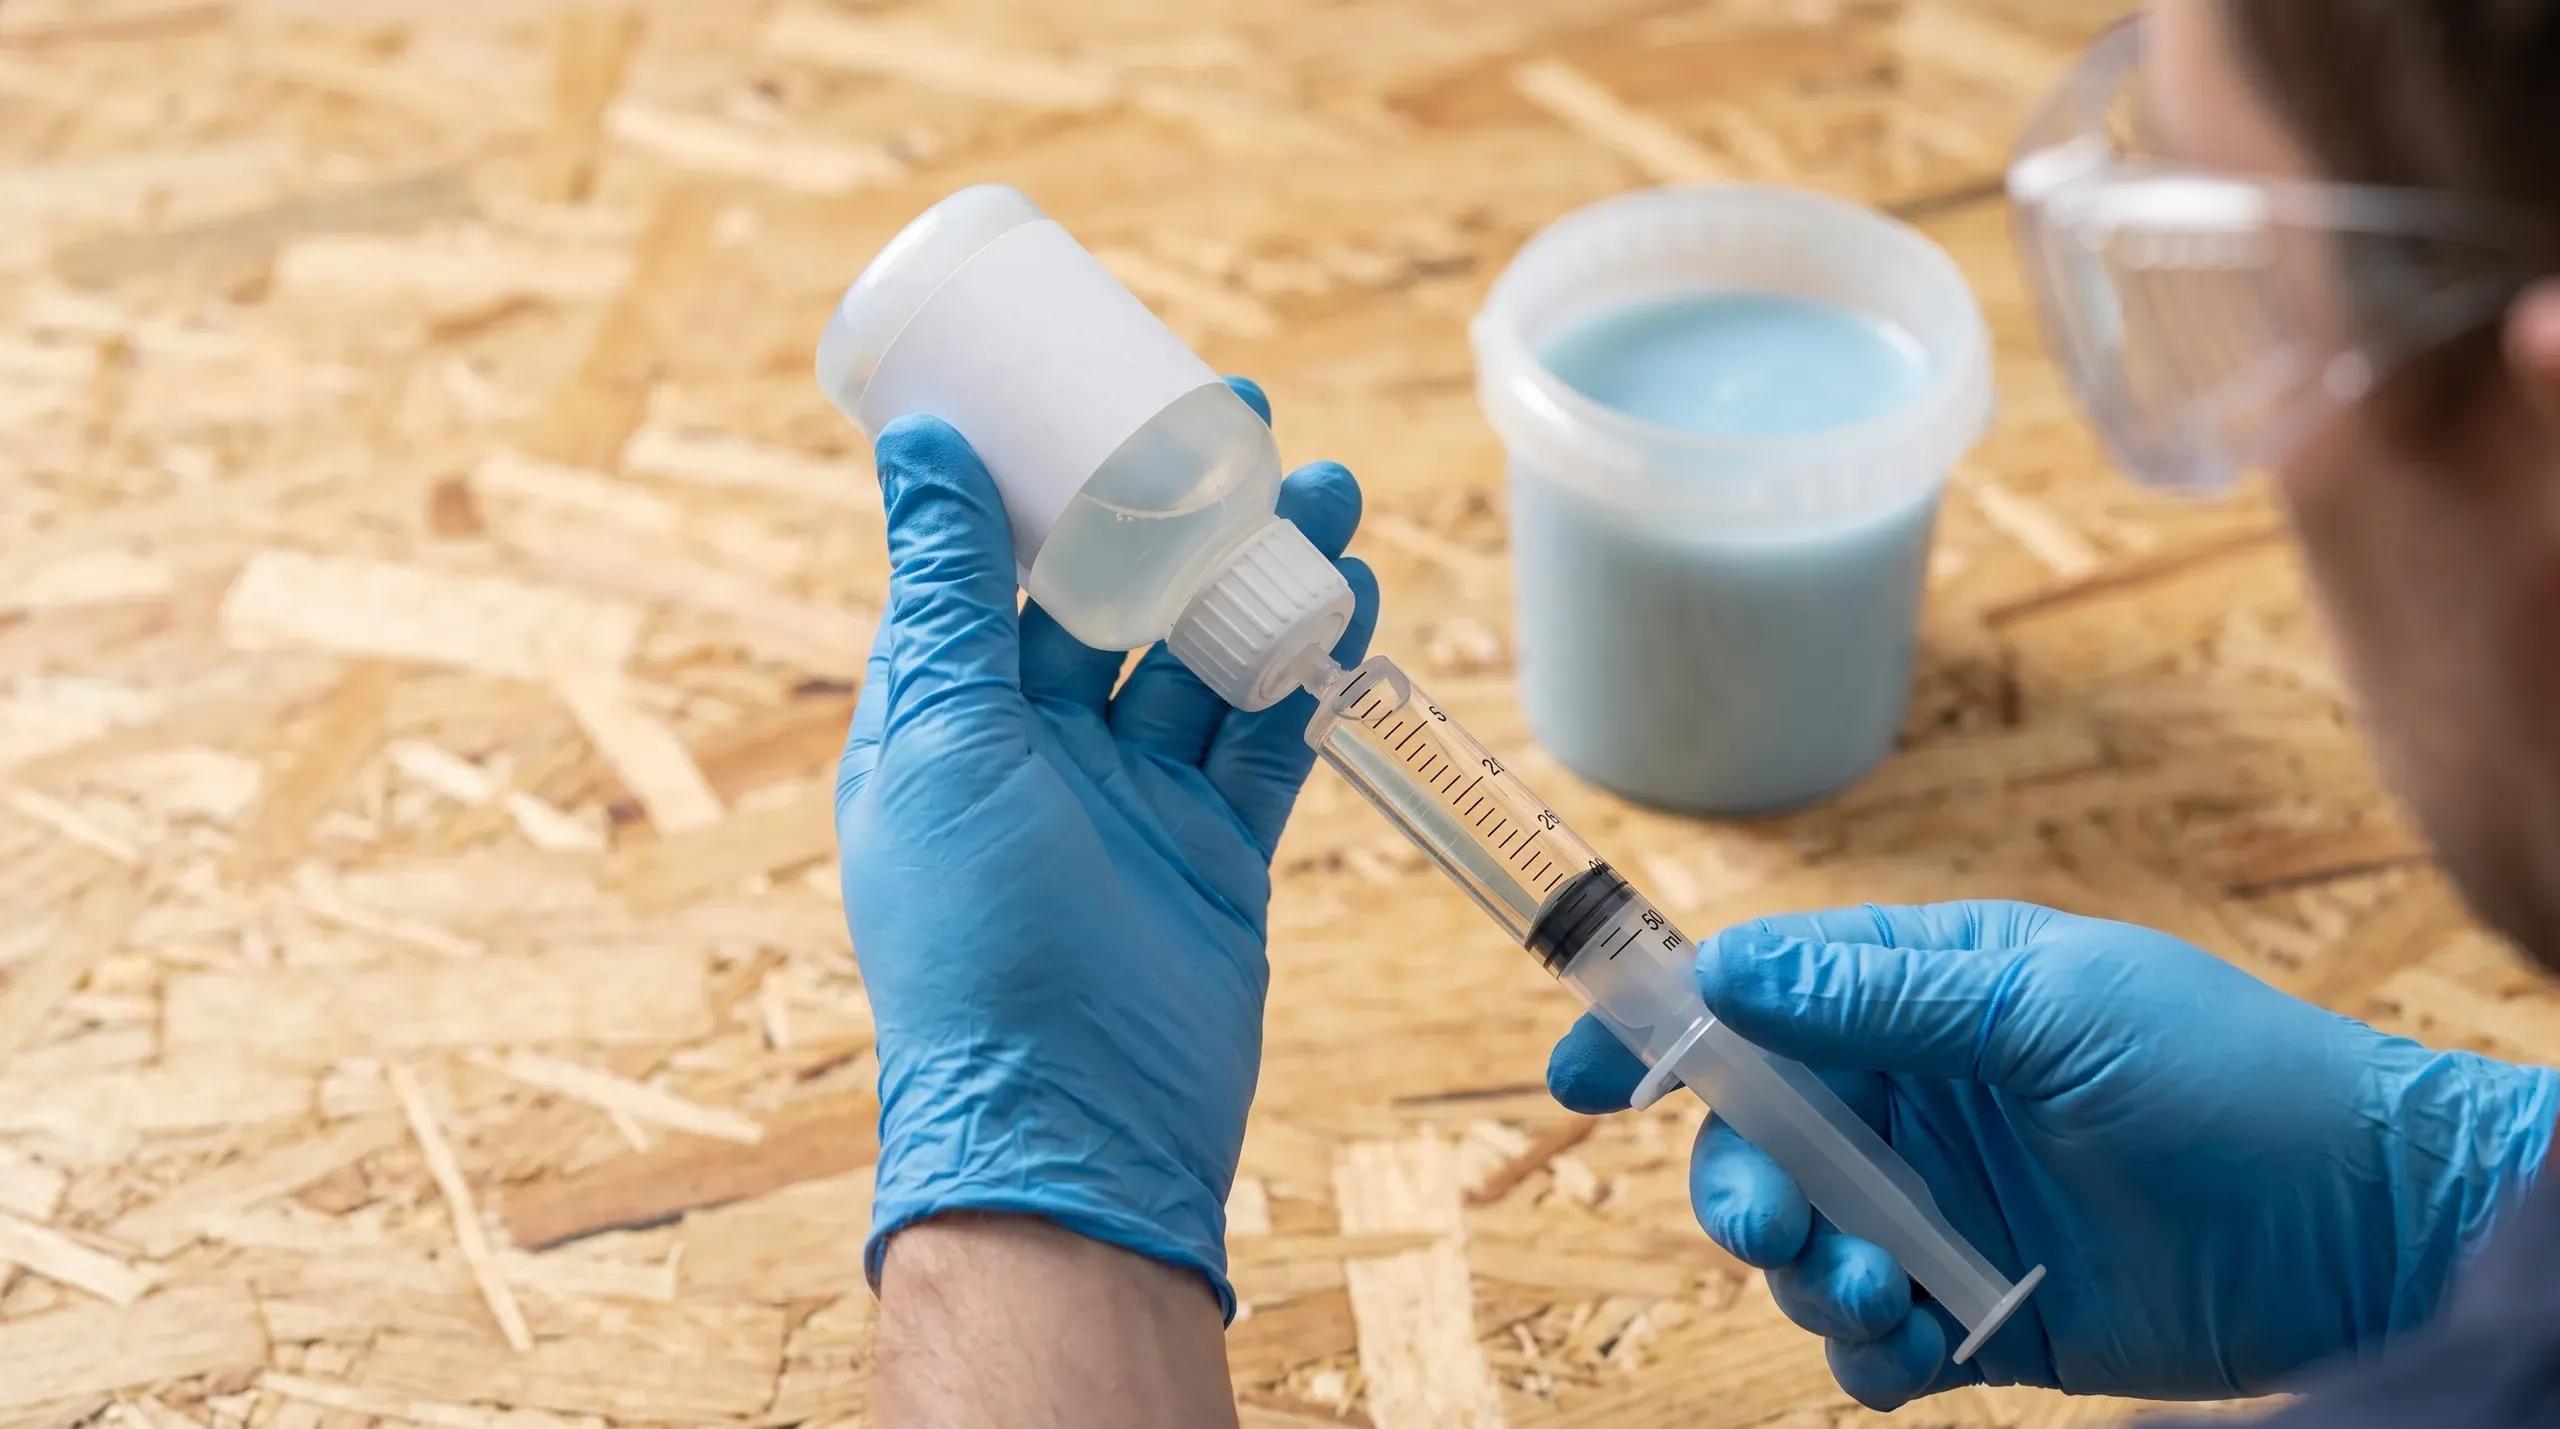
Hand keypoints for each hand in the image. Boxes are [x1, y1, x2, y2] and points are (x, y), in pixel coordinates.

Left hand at [839, 377, 1375, 1316]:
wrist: (1080, 1125)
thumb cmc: (980, 939)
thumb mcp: (947, 740)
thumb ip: (946, 594)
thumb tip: (921, 442)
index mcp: (944, 719)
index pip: (992, 567)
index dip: (1046, 476)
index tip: (1098, 388)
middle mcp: (1036, 750)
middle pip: (1111, 595)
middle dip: (1172, 505)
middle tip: (1237, 412)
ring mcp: (1132, 799)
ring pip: (1202, 650)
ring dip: (1256, 567)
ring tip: (1323, 482)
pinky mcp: (1217, 847)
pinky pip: (1267, 731)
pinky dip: (1307, 661)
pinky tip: (1347, 589)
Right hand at [1548, 901, 2558, 1408]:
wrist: (2362, 1228)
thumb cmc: (2225, 1074)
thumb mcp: (2048, 1002)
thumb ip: (1882, 989)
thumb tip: (1725, 966)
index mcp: (1920, 997)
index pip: (1755, 1001)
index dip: (1659, 1031)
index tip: (1578, 1071)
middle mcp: (1914, 1101)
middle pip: (1755, 1140)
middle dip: (1737, 1185)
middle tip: (1772, 1222)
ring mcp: (1940, 1208)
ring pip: (1799, 1246)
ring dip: (1807, 1274)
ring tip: (1879, 1290)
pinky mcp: (1977, 1312)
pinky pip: (1869, 1343)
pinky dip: (1867, 1352)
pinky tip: (1916, 1343)